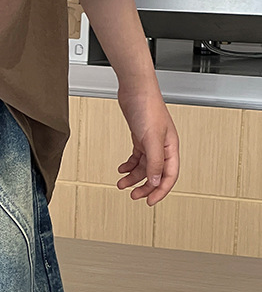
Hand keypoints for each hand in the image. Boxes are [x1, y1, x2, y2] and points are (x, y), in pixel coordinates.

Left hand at [115, 83, 179, 205]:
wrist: (135, 90)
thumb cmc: (147, 107)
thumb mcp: (151, 139)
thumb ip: (154, 162)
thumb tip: (154, 181)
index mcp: (171, 147)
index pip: (169, 176)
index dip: (160, 191)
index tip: (149, 202)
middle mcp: (162, 147)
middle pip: (156, 174)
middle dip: (144, 187)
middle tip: (133, 196)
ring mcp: (151, 142)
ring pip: (144, 167)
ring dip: (133, 177)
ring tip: (121, 184)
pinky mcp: (140, 138)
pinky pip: (136, 158)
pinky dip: (129, 166)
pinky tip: (122, 169)